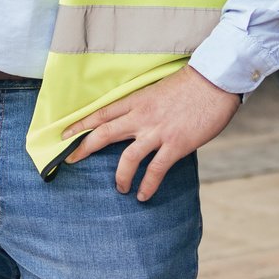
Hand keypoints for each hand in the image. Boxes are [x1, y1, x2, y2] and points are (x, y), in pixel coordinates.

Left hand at [62, 66, 241, 201]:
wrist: (214, 82)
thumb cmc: (190, 85)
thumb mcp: (158, 90)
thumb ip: (144, 106)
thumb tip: (136, 120)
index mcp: (136, 101)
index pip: (101, 113)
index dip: (80, 124)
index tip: (63, 134)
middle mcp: (141, 116)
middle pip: (103, 133)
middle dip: (84, 148)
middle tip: (70, 160)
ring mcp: (157, 132)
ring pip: (128, 158)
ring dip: (120, 177)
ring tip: (120, 188)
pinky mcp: (175, 145)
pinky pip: (156, 170)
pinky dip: (147, 185)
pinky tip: (143, 196)